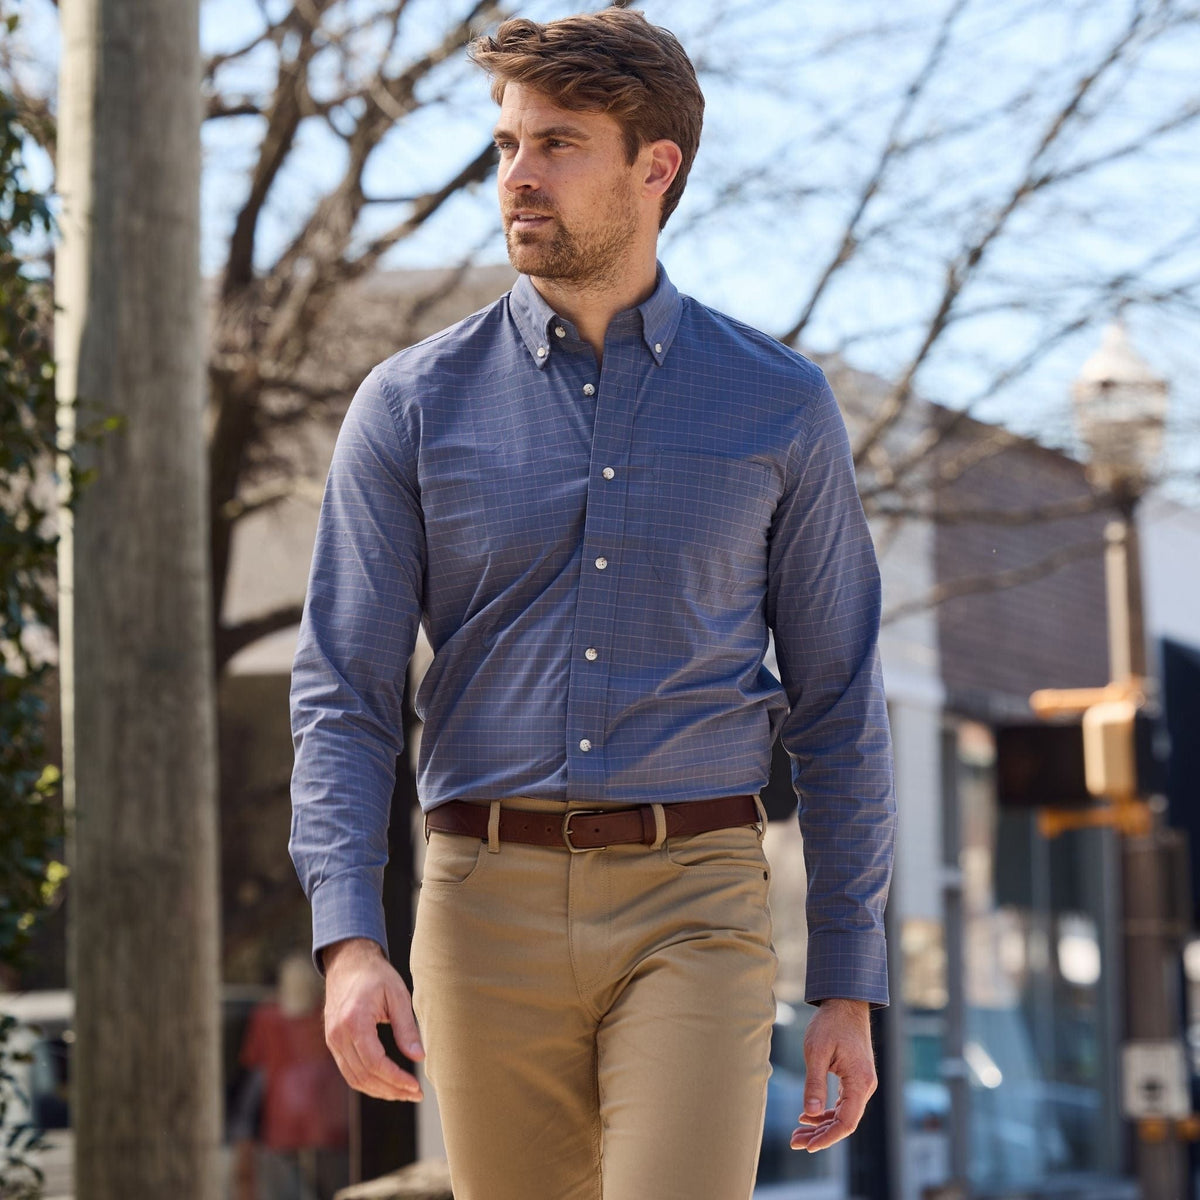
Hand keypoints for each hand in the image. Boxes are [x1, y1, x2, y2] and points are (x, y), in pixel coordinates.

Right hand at [323, 937, 425, 1101]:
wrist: (348, 962)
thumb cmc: (375, 975)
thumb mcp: (397, 995)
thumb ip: (406, 1028)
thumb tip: (419, 1057)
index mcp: (354, 1020)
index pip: (374, 1062)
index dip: (396, 1079)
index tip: (415, 1086)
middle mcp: (338, 1034)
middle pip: (363, 1075)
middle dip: (391, 1089)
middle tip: (415, 1093)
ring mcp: (332, 1040)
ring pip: (354, 1078)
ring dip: (379, 1090)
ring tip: (404, 1093)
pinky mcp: (333, 1042)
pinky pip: (349, 1070)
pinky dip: (368, 1081)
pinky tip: (386, 1083)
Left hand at [790, 998, 875, 1152]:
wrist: (845, 1003)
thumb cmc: (831, 1024)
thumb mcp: (817, 1052)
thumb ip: (814, 1083)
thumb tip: (808, 1113)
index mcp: (860, 1082)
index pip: (846, 1122)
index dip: (827, 1138)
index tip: (808, 1146)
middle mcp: (865, 1086)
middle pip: (844, 1122)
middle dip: (819, 1134)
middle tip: (794, 1141)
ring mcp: (862, 1083)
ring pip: (842, 1114)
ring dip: (820, 1125)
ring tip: (797, 1132)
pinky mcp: (855, 1079)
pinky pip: (842, 1103)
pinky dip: (825, 1111)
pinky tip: (807, 1115)